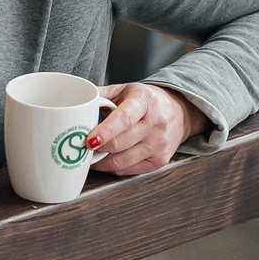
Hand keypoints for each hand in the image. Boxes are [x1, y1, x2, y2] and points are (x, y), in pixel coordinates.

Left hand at [89, 83, 204, 174]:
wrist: (181, 111)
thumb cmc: (149, 100)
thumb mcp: (127, 89)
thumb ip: (102, 94)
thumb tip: (77, 102)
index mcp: (145, 102)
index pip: (124, 119)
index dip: (105, 131)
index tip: (89, 140)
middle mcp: (155, 124)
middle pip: (119, 144)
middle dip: (97, 147)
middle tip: (82, 145)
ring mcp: (159, 144)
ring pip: (122, 161)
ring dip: (102, 160)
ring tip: (92, 153)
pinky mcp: (160, 160)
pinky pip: (128, 170)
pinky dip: (113, 167)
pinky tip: (106, 159)